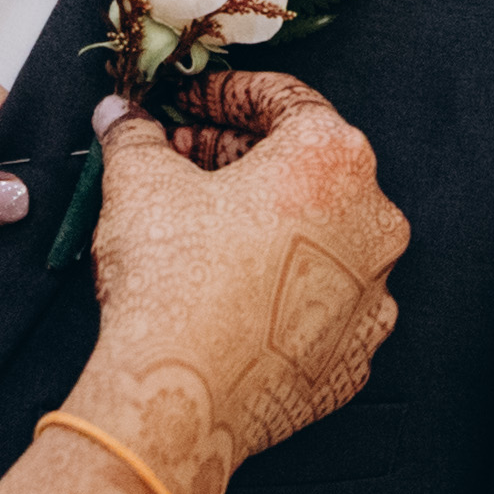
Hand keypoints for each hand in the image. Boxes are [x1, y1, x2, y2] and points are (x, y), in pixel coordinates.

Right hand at [73, 68, 407, 493]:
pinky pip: (322, 304)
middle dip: (241, 159)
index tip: (189, 105)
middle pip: (307, 168)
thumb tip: (121, 116)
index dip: (224, 96)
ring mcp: (372, 294)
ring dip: (269, 224)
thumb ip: (134, 136)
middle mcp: (372, 222)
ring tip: (204, 229)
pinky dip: (285, 289)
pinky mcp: (355, 354)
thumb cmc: (172, 281)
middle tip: (184, 163)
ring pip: (321, 238)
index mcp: (332, 159)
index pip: (283, 101)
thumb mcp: (140, 183)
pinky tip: (235, 292)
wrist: (181, 396)